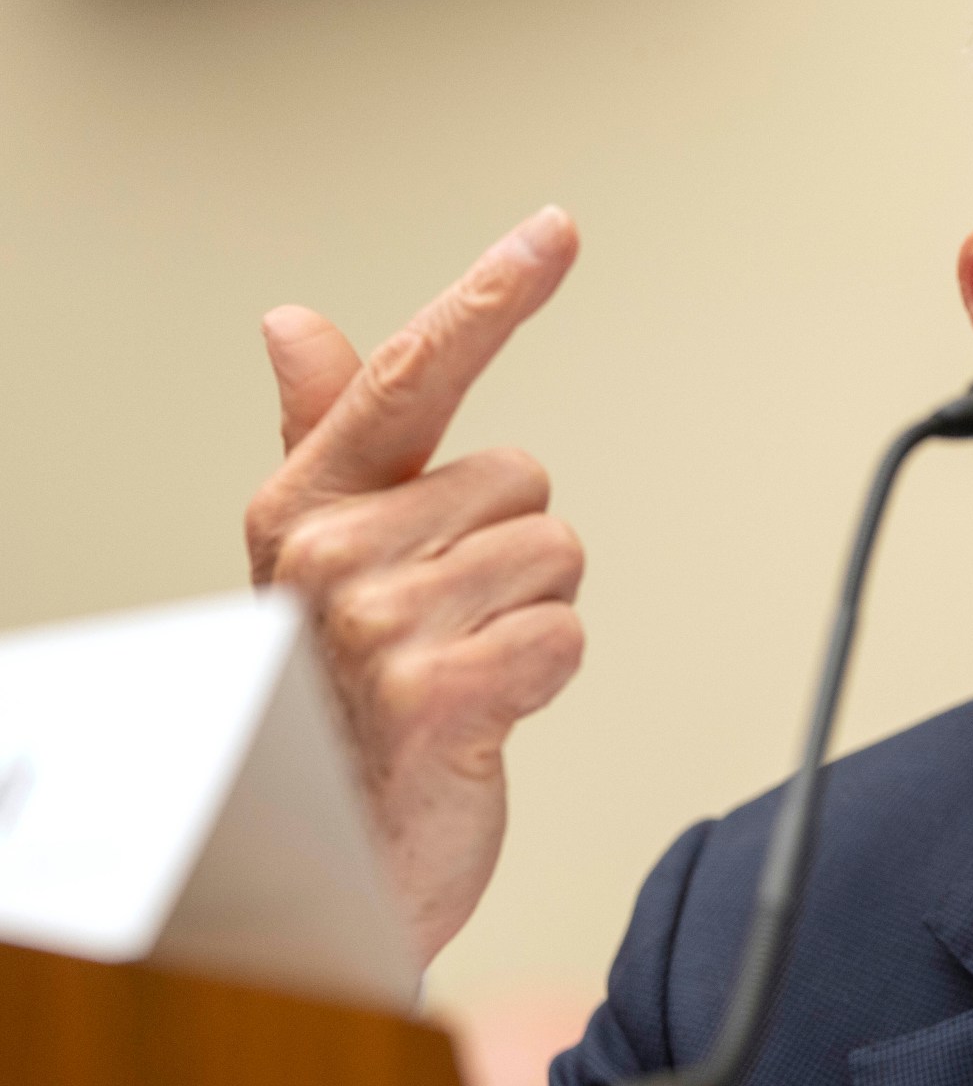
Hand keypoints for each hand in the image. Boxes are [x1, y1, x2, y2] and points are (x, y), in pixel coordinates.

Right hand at [244, 207, 584, 965]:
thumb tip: (293, 322)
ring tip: (461, 670)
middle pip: (525, 482)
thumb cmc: (336, 700)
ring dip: (533, 617)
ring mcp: (377, 624)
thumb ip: (325, 436)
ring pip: (556, 556)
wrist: (329, 857)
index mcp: (306, 506)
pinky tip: (483, 712)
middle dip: (514, 554)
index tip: (556, 227)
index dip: (490, 295)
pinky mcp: (436, 694)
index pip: (411, 373)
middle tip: (449, 628)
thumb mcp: (325, 561)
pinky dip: (546, 674)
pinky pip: (565, 633)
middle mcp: (331, 554)